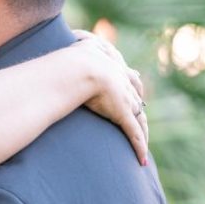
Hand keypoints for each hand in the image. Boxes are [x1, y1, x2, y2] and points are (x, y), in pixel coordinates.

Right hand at [71, 33, 148, 163]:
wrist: (80, 68)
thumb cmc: (69, 59)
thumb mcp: (74, 50)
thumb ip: (72, 47)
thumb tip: (62, 43)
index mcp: (113, 66)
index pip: (128, 76)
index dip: (130, 84)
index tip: (131, 88)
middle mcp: (123, 82)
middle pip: (137, 97)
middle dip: (138, 106)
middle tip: (138, 114)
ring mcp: (124, 99)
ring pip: (139, 118)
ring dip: (142, 132)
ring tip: (142, 144)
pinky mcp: (123, 115)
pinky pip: (133, 134)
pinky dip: (138, 147)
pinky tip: (141, 161)